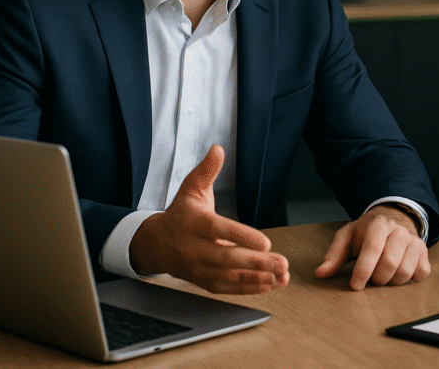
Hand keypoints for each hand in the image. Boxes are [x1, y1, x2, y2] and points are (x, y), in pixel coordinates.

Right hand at [130, 145, 289, 293]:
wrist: (157, 244)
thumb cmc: (180, 214)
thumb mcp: (191, 188)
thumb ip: (207, 170)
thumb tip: (218, 149)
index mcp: (194, 223)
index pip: (218, 230)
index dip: (241, 236)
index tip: (265, 242)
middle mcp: (195, 248)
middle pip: (226, 258)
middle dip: (256, 262)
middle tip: (281, 262)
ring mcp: (199, 268)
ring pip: (230, 276)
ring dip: (258, 278)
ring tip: (282, 275)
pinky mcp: (205, 281)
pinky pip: (229, 288)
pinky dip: (250, 288)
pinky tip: (271, 284)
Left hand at [314, 204, 429, 290]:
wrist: (394, 217)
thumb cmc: (367, 232)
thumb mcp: (348, 236)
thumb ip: (334, 254)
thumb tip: (321, 273)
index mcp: (378, 224)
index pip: (372, 249)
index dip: (363, 270)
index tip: (356, 285)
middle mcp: (399, 230)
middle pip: (390, 263)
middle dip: (377, 278)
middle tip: (371, 278)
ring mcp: (414, 240)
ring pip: (406, 271)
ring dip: (391, 281)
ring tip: (383, 275)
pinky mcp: (424, 251)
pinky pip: (421, 273)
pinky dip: (410, 278)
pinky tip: (399, 272)